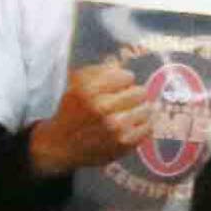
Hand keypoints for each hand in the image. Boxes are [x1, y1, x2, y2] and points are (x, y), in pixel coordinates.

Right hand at [33, 61, 158, 175]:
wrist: (61, 146)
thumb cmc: (71, 111)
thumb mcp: (75, 84)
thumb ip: (98, 71)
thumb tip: (121, 65)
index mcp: (88, 90)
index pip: (127, 76)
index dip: (122, 82)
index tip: (116, 88)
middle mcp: (102, 107)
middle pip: (140, 92)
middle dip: (132, 96)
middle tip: (122, 103)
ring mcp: (115, 126)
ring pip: (147, 109)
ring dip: (138, 111)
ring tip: (125, 116)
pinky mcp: (124, 143)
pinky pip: (148, 127)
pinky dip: (142, 126)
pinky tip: (129, 127)